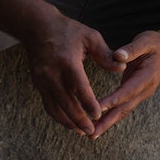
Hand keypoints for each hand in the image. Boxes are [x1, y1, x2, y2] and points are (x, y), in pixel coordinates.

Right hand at [23, 14, 123, 136]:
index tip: (98, 115)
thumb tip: (122, 68)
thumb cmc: (68, 30)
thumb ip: (106, 55)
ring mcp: (42, 80)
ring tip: (80, 131)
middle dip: (79, 119)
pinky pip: (48, 104)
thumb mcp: (90, 37)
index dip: (89, 104)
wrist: (37, 27)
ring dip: (67, 121)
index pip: (79, 88)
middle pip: (66, 103)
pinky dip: (57, 115)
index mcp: (67, 62)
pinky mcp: (37, 83)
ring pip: (54, 107)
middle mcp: (52, 74)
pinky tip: (68, 122)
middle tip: (91, 131)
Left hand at [91, 30, 159, 138]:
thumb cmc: (154, 45)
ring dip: (107, 124)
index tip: (99, 107)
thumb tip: (118, 56)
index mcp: (146, 76)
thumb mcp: (145, 41)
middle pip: (124, 108)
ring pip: (122, 111)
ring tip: (91, 135)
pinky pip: (121, 108)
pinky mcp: (134, 96)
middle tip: (92, 133)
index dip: (114, 99)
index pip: (128, 90)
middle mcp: (144, 89)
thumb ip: (132, 49)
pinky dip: (109, 117)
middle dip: (108, 121)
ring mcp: (140, 94)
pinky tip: (96, 125)